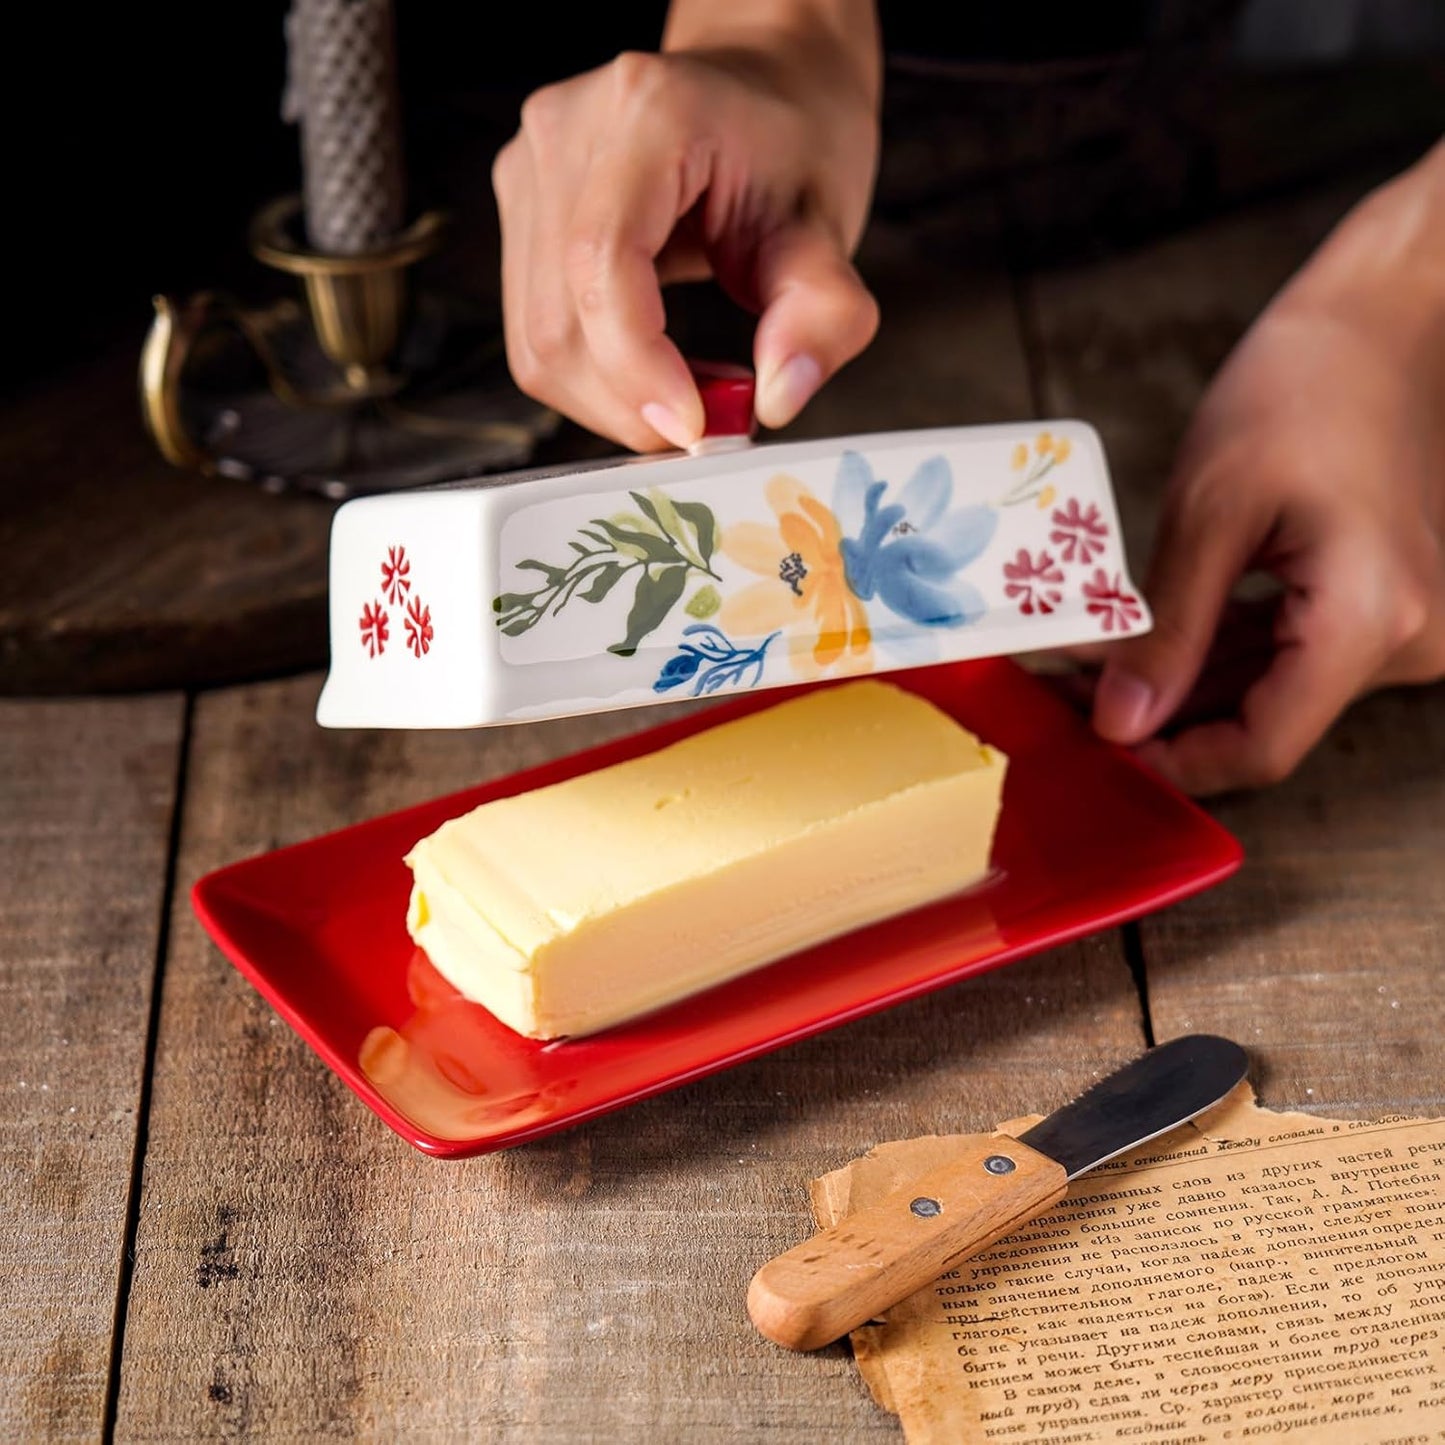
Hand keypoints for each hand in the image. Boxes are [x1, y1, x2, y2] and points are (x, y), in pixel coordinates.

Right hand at [491, 0, 881, 451]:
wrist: (762, 88)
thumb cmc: (791, 141)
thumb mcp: (827, 226)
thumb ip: (820, 315)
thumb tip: (780, 399)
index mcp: (645, 113)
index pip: (601, 263)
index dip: (638, 364)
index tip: (696, 423)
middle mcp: (565, 133)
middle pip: (559, 323)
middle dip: (634, 402)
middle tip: (713, 421)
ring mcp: (529, 173)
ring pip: (538, 346)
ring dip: (616, 402)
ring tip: (693, 387)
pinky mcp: (521, 215)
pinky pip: (539, 336)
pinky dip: (599, 381)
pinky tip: (658, 369)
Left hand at [1091, 144, 1444, 794]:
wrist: (1384, 321)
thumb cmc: (1304, 386)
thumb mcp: (1210, 511)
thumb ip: (1167, 631)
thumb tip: (1121, 724)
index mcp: (1368, 620)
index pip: (1263, 745)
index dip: (1171, 761)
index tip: (1092, 748)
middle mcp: (1400, 640)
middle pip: (1262, 721)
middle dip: (1159, 719)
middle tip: (1064, 704)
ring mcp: (1393, 625)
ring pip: (1267, 690)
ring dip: (1177, 687)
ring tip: (1083, 676)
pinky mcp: (1371, 604)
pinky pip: (1284, 652)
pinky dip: (1212, 654)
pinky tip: (1139, 648)